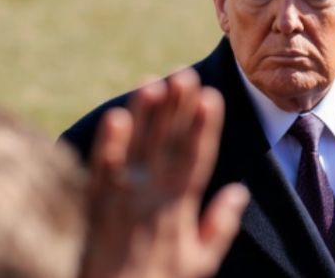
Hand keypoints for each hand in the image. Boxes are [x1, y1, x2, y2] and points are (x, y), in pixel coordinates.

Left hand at [80, 69, 248, 277]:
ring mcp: (121, 198)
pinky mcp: (94, 202)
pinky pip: (99, 168)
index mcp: (179, 209)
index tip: (213, 97)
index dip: (205, 127)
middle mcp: (151, 197)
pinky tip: (115, 116)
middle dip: (177, 108)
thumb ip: (220, 226)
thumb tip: (240, 192)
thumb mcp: (199, 264)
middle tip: (186, 74)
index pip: (195, 159)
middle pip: (167, 145)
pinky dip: (107, 143)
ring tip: (154, 81)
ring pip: (135, 148)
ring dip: (146, 114)